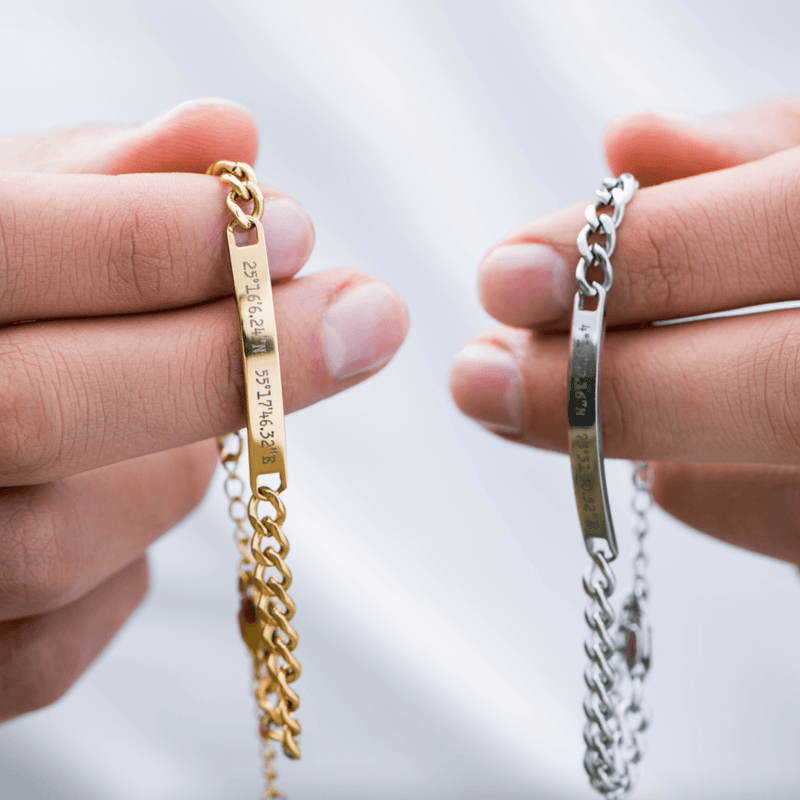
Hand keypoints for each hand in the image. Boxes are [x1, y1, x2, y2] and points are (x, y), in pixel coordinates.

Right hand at [0, 99, 407, 719]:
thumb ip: (94, 179)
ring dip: (176, 455)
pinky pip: (88, 618)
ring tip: (168, 408)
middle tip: (370, 317)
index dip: (163, 236)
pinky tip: (111, 495)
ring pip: (93, 527)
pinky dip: (132, 551)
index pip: (5, 250)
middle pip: (47, 408)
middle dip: (233, 358)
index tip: (294, 227)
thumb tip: (230, 136)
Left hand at [450, 98, 799, 566]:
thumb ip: (763, 150)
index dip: (640, 253)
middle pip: (779, 392)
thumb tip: (626, 144)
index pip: (789, 228)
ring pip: (762, 491)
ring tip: (585, 390)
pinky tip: (683, 448)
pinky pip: (780, 531)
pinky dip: (707, 488)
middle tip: (480, 382)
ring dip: (643, 441)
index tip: (504, 275)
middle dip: (603, 388)